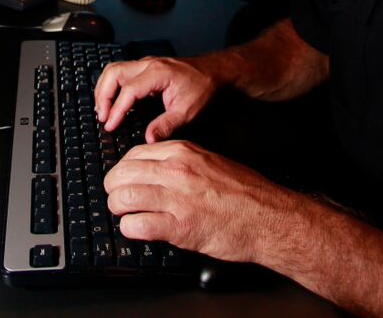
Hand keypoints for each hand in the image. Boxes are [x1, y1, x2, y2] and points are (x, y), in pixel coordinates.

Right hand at [94, 56, 217, 141]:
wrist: (213, 72)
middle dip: (103, 96)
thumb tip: (148, 139)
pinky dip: (111, 85)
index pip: (129, 90)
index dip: (117, 109)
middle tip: (103, 118)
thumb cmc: (203, 88)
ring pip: (113, 70)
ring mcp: (145, 63)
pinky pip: (120, 72)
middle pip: (114, 73)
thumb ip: (166, 125)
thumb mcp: (187, 111)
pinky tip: (112, 101)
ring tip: (103, 111)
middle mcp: (148, 64)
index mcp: (158, 73)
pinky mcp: (145, 67)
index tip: (111, 125)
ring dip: (104, 89)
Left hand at [104, 140, 294, 264]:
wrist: (268, 218)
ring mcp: (176, 198)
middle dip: (114, 190)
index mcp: (182, 152)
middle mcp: (175, 171)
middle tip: (119, 200)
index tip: (124, 181)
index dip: (123, 171)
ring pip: (122, 199)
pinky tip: (139, 230)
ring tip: (128, 216)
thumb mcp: (209, 162)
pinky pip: (136, 226)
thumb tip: (152, 170)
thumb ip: (179, 163)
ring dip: (119, 210)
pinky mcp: (179, 227)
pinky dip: (131, 230)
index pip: (132, 155)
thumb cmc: (244, 193)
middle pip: (120, 175)